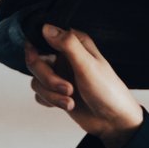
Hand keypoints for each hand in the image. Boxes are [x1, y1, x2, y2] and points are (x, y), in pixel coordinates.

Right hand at [25, 24, 143, 147]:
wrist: (113, 120)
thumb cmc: (107, 90)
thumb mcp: (87, 65)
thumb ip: (67, 44)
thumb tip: (46, 27)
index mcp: (74, 43)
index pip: (43, 36)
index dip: (36, 49)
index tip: (41, 60)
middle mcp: (65, 57)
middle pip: (35, 61)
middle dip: (48, 79)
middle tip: (67, 88)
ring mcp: (60, 75)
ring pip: (36, 80)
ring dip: (51, 94)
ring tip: (71, 100)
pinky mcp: (56, 92)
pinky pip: (39, 95)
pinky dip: (51, 101)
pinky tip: (68, 105)